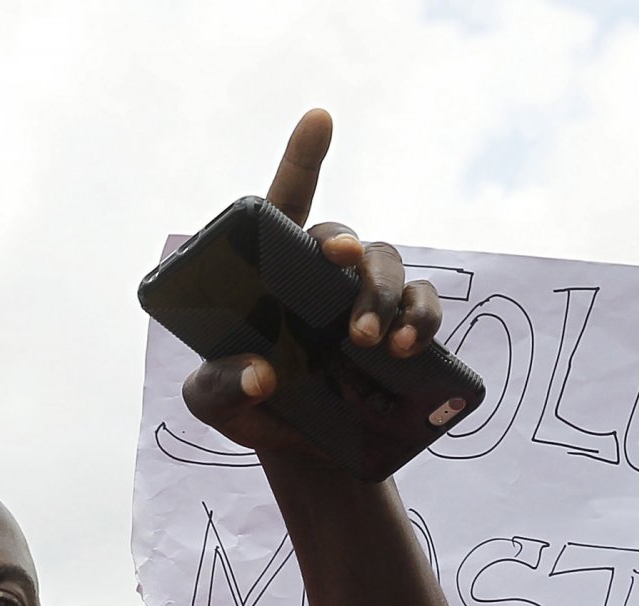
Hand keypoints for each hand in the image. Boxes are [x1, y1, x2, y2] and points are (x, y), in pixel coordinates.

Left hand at [182, 109, 444, 464]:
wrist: (304, 454)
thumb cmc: (249, 408)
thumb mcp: (214, 405)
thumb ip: (216, 387)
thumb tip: (260, 374)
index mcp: (270, 271)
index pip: (286, 202)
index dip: (303, 158)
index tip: (320, 118)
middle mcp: (320, 276)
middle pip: (342, 238)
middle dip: (350, 257)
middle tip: (343, 303)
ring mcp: (364, 301)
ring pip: (389, 266)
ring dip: (386, 297)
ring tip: (372, 343)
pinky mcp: (403, 332)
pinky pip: (424, 306)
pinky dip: (424, 320)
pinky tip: (410, 346)